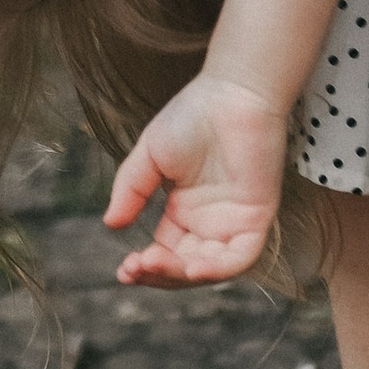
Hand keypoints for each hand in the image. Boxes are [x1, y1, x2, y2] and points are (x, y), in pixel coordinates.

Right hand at [104, 76, 286, 284]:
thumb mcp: (149, 156)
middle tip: (134, 268)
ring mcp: (234, 222)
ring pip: (211, 269)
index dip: (145, 268)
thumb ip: (130, 190)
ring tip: (154, 265)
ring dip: (182, 275)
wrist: (230, 92)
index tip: (123, 270)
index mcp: (185, 213)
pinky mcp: (257, 216)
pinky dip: (218, 269)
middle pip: (185, 268)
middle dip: (159, 275)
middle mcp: (210, 224)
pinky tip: (192, 268)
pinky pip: (241, 256)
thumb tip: (111, 224)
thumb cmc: (193, 115)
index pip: (165, 254)